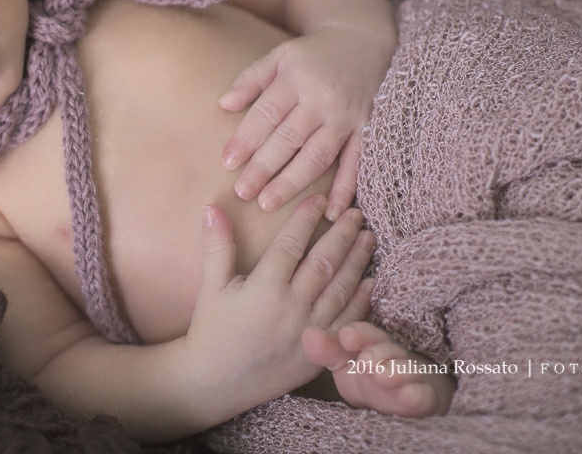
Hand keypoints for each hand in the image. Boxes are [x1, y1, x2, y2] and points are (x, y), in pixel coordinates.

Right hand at [177, 198, 374, 420]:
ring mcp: (308, 331)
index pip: (291, 244)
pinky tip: (371, 281)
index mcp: (263, 289)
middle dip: (341, 234)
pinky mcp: (318, 352)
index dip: (306, 219)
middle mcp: (290, 308)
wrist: (216, 382)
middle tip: (354, 212)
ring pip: (340, 289)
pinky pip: (346, 322)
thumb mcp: (210, 287)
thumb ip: (216, 246)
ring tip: (367, 237)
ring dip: (357, 261)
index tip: (318, 199)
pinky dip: (361, 301)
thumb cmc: (211, 331)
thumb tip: (211, 207)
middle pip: (323, 263)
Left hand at [219, 27, 391, 218]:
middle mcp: (322, 98)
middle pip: (289, 137)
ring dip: (293, 182)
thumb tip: (222, 105)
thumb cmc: (315, 54)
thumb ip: (251, 79)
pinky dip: (345, 188)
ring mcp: (347, 116)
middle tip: (242, 192)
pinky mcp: (369, 129)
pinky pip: (357, 162)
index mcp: (297, 78)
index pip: (267, 113)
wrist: (365, 41)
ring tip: (268, 204)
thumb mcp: (281, 56)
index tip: (227, 162)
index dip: (246, 139)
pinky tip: (330, 212)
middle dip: (264, 167)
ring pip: (318, 154)